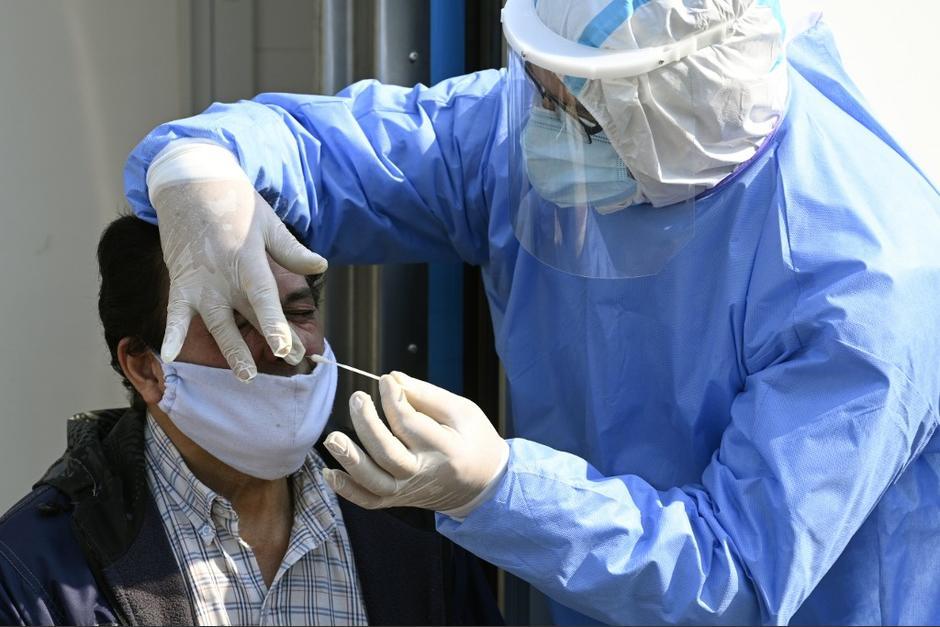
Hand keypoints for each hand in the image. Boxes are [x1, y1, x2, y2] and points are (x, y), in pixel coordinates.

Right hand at [152, 177, 326, 380]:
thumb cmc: (234, 203)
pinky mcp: (181, 283)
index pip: (263, 298)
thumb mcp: (268, 222)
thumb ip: (292, 250)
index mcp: (247, 259)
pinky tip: (168, 357)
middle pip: (249, 316)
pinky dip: (172, 334)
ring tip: (247, 376)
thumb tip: (321, 265)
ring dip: (232, 350)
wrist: (189, 184)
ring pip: (218, 323)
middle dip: (270, 340)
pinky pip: (176, 313)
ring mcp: (200, 282)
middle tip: (293, 361)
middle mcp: (223, 276)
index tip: (285, 349)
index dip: (274, 324)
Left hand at [322, 372, 508, 512]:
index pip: (410, 424)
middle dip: (367, 424)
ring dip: (349, 460)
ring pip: (373, 481)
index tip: (385, 381)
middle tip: (358, 397)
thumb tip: (393, 379)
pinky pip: (368, 500)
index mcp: (445, 450)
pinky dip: (347, 490)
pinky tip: (330, 472)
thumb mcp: (462, 412)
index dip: (393, 399)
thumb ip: (427, 396)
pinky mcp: (397, 499)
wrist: (483, 486)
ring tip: (332, 438)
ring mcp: (408, 490)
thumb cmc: (474, 441)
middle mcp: (423, 474)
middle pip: (387, 453)